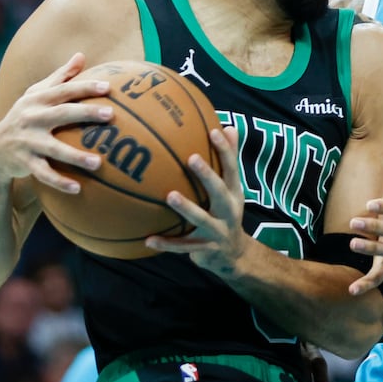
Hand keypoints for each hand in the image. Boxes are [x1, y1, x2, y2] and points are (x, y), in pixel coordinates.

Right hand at [0, 53, 113, 194]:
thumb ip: (60, 77)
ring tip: (99, 163)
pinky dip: (59, 182)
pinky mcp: (25, 163)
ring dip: (76, 157)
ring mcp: (28, 142)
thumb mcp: (37, 95)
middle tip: (110, 115)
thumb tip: (81, 55)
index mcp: (38, 101)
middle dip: (85, 113)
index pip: (64, 91)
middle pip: (61, 114)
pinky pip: (44, 174)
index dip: (84, 87)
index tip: (107, 87)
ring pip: (54, 149)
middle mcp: (32, 119)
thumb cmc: (26, 117)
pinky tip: (78, 189)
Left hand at [145, 127, 249, 276]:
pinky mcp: (206, 249)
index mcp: (234, 193)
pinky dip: (166, 244)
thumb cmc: (226, 212)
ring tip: (169, 196)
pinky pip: (183, 246)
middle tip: (192, 158)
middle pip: (220, 192)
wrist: (234, 255)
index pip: (232, 168)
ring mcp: (218, 231)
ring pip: (202, 219)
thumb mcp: (232, 188)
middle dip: (208, 176)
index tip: (214, 131)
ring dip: (186, 208)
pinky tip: (148, 240)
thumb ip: (229, 160)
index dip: (225, 150)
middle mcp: (229, 211)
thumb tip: (229, 127)